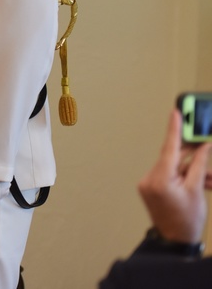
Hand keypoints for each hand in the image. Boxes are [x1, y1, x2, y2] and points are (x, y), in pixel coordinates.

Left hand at [137, 109, 210, 243]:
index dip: (174, 129)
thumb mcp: (197, 190)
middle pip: (172, 158)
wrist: (174, 240)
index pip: (168, 148)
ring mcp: (147, 183)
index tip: (175, 112)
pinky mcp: (150, 187)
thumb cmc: (187, 219)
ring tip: (209, 180)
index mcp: (160, 179)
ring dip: (191, 169)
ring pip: (173, 166)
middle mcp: (149, 178)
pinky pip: (168, 174)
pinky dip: (183, 175)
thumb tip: (203, 146)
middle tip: (206, 146)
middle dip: (192, 156)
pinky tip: (199, 182)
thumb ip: (199, 165)